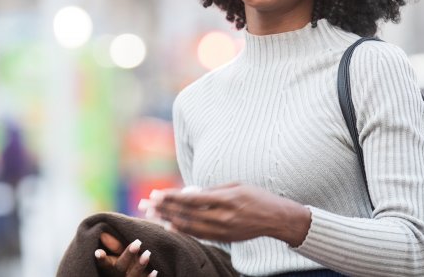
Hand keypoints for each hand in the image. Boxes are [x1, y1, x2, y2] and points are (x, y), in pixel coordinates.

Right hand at [94, 232, 156, 276]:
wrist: (130, 275)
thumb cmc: (124, 261)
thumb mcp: (118, 254)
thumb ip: (114, 245)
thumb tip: (103, 233)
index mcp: (110, 268)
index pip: (104, 263)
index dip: (101, 259)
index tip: (99, 252)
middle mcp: (118, 275)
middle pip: (120, 267)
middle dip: (128, 255)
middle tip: (137, 243)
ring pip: (133, 275)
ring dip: (140, 265)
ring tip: (148, 253)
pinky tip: (155, 271)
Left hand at [147, 183, 310, 245]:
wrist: (277, 219)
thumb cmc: (256, 197)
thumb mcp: (235, 185)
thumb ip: (212, 190)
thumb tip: (189, 192)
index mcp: (226, 199)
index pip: (191, 199)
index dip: (171, 197)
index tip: (156, 194)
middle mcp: (223, 216)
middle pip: (186, 214)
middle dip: (164, 209)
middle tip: (146, 204)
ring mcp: (224, 230)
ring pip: (190, 226)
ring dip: (169, 220)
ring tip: (153, 215)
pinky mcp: (225, 238)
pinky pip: (200, 235)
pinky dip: (184, 230)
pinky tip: (171, 226)